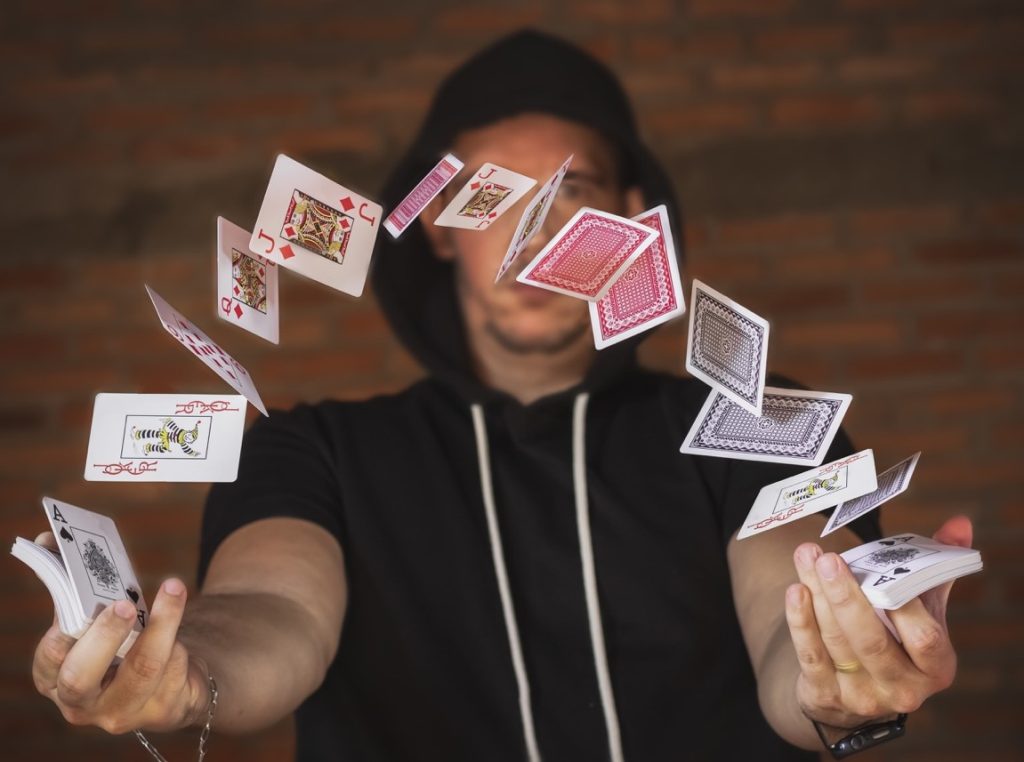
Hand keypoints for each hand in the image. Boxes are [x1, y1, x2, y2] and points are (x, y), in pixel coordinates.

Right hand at [31, 531, 210, 734]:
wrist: (171, 678)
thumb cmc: (124, 642)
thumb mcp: (100, 620)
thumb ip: (77, 587)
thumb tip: (48, 539)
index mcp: (56, 679)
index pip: (50, 660)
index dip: (60, 634)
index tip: (78, 606)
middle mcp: (83, 704)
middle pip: (81, 676)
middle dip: (102, 637)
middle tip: (123, 604)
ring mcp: (123, 712)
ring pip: (142, 668)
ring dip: (162, 622)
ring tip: (173, 587)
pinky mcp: (164, 711)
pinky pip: (174, 670)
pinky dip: (179, 639)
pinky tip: (180, 626)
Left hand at [784, 516, 972, 731]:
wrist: (852, 690)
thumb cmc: (893, 639)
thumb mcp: (922, 611)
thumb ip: (936, 568)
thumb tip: (958, 524)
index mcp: (935, 667)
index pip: (925, 638)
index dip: (905, 607)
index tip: (883, 571)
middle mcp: (902, 688)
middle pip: (872, 640)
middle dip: (847, 596)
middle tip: (829, 558)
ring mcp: (863, 697)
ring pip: (836, 642)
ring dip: (817, 596)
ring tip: (807, 558)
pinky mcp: (827, 696)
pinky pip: (810, 655)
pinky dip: (800, 621)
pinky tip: (795, 590)